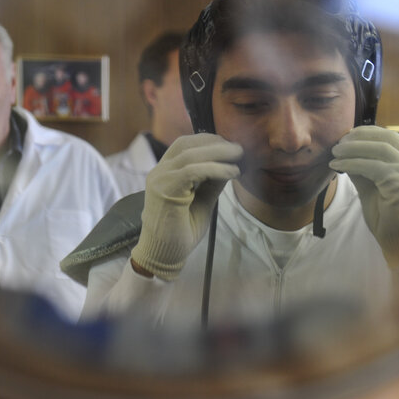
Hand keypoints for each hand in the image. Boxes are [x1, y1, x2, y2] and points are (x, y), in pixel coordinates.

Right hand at [130, 133, 242, 279]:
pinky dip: (215, 169)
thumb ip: (212, 182)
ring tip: (239, 156)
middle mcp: (159, 172)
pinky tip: (232, 172)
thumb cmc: (181, 232)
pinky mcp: (164, 190)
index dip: (209, 141)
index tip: (231, 148)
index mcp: (165, 172)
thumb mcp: (203, 201)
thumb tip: (230, 164)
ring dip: (219, 153)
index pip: (185, 145)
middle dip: (215, 143)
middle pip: (187, 144)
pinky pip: (193, 171)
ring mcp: (159, 180)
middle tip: (238, 149)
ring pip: (190, 154)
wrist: (163, 256)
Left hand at [329, 126, 398, 268]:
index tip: (348, 135)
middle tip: (339, 142)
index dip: (367, 133)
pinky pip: (371, 166)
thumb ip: (361, 169)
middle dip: (360, 136)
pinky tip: (337, 165)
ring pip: (378, 149)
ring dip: (352, 148)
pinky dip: (351, 163)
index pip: (390, 137)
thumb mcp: (370, 187)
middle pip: (385, 137)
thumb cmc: (387, 217)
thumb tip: (344, 153)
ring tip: (335, 152)